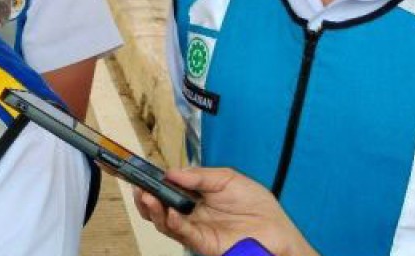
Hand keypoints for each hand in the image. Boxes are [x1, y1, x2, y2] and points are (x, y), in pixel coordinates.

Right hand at [134, 168, 317, 255]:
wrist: (277, 230)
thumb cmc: (256, 204)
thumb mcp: (227, 178)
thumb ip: (200, 175)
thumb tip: (172, 172)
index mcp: (195, 195)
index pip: (166, 188)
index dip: (151, 181)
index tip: (137, 172)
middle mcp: (191, 213)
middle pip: (158, 208)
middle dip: (144, 198)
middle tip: (138, 187)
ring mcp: (195, 229)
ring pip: (164, 222)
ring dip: (153, 210)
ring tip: (147, 197)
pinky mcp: (202, 243)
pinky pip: (182, 234)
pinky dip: (173, 223)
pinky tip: (170, 212)